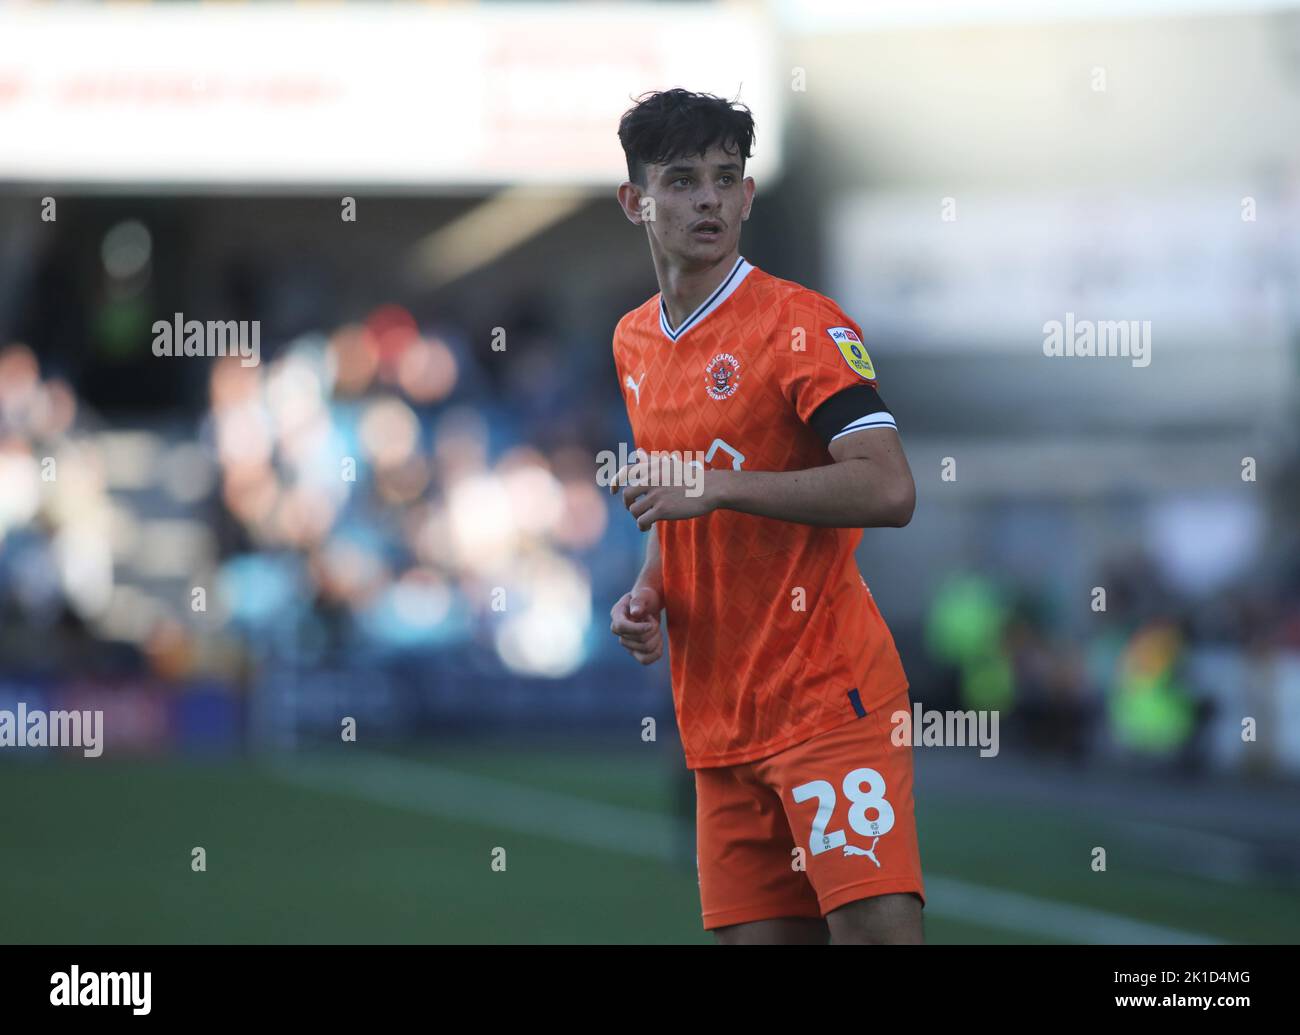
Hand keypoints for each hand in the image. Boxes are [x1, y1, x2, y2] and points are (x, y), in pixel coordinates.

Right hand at [610, 585, 662, 664]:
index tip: (652, 623)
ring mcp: (626, 643)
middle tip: (653, 619)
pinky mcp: (635, 651)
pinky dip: (657, 652)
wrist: (649, 604)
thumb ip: (638, 602)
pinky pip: (646, 660)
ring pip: (646, 650)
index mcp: (617, 615)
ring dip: (657, 639)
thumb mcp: (643, 594)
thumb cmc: (645, 597)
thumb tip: (635, 613)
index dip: (638, 628)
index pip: (621, 627)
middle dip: (654, 630)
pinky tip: (658, 640)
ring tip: (655, 627)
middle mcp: (619, 631)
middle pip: (640, 640)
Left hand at [611, 458, 727, 530]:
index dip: (614, 482)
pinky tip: (648, 528)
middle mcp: (651, 479)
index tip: (612, 491)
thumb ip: (650, 461)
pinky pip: (642, 521)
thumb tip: (637, 452)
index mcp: (652, 468)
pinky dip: (642, 527)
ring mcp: (656, 494)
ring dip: (637, 518)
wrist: (711, 488)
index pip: (625, 472)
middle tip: (636, 510)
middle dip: (628, 505)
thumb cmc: (691, 478)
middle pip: (626, 495)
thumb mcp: (669, 465)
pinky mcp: (662, 509)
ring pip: (634, 510)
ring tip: (646, 521)